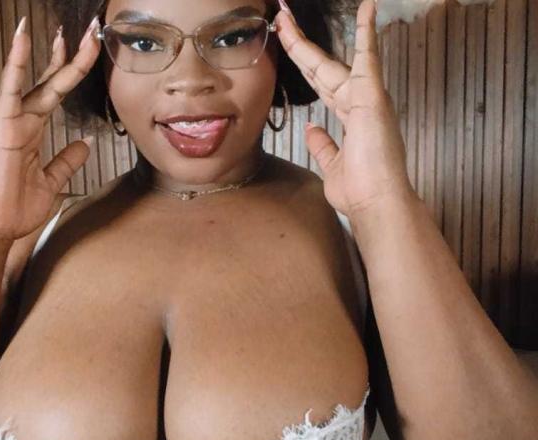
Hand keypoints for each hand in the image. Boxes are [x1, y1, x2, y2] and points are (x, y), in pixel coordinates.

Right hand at [0, 16, 101, 241]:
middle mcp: (24, 123)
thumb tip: (85, 143)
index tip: (88, 50)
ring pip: (33, 82)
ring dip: (48, 55)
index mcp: (34, 133)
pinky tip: (21, 39)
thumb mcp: (51, 183)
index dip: (72, 71)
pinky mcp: (1, 131)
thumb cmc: (12, 209)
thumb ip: (66, 161)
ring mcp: (12, 124)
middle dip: (70, 56)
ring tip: (64, 30)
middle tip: (89, 31)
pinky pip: (9, 92)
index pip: (56, 93)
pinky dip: (15, 65)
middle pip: (50, 82)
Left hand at [275, 0, 416, 217]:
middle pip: (319, 69)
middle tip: (281, 21)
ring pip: (329, 61)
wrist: (375, 202)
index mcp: (348, 117)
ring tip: (286, 16)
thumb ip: (322, 144)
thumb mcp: (332, 164)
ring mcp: (365, 97)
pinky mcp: (373, 96)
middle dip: (297, 46)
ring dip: (305, 40)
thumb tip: (312, 128)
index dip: (303, 64)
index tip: (286, 45)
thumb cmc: (359, 190)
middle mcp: (356, 103)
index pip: (319, 84)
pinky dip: (368, 32)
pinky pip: (370, 58)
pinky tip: (368, 6)